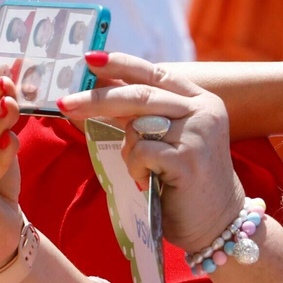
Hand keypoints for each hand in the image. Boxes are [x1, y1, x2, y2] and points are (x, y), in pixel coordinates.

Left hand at [58, 55, 245, 251]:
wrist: (218, 223)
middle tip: (65, 103)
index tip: (89, 59)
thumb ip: (141, 115)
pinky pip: (141, 153)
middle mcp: (203, 111)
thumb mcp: (166, 140)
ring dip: (129, 151)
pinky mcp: (188, 159)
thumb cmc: (184, 182)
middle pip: (140, 94)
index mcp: (199, 100)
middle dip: (97, 99)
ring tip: (144, 172)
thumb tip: (96, 91)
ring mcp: (198, 134)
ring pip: (137, 126)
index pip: (155, 72)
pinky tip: (149, 184)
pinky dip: (136, 170)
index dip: (121, 64)